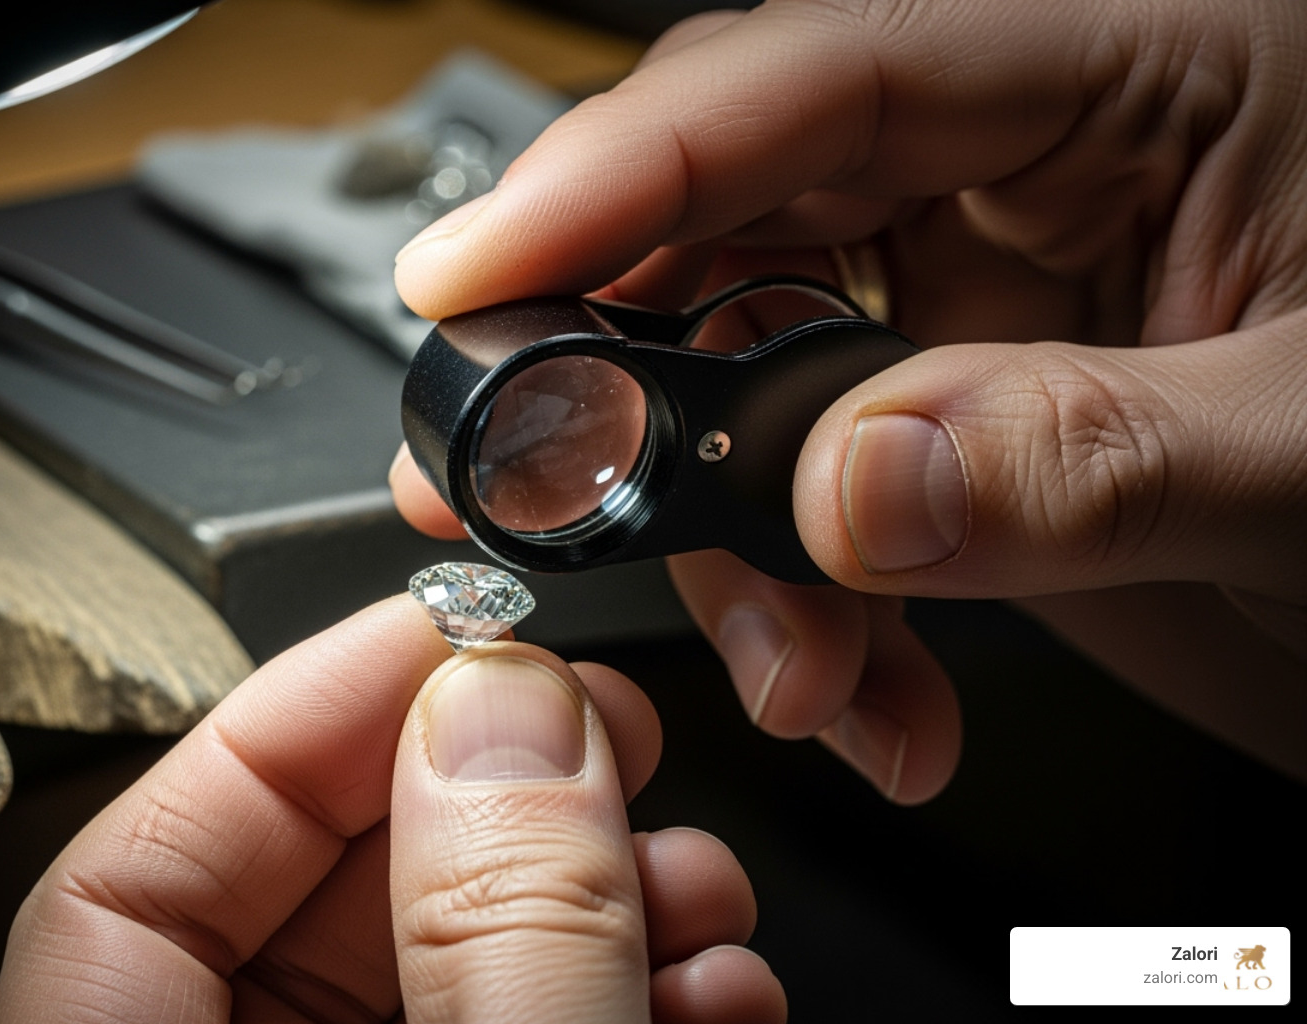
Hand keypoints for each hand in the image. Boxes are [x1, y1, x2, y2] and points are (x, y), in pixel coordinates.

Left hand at [0, 597, 784, 1022]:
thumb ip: (498, 938)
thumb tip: (507, 720)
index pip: (141, 875)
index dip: (292, 721)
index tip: (444, 632)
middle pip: (333, 899)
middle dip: (501, 790)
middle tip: (606, 726)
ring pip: (460, 961)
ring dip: (606, 893)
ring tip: (696, 881)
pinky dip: (637, 988)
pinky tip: (714, 980)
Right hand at [389, 0, 1306, 788]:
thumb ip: (1092, 456)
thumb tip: (857, 483)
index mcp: (1131, 72)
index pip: (815, 76)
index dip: (619, 171)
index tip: (470, 276)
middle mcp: (1021, 173)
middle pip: (731, 222)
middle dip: (625, 379)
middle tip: (537, 490)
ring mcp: (971, 306)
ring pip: (743, 387)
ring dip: (732, 552)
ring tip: (805, 679)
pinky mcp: (948, 423)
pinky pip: (804, 499)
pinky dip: (801, 616)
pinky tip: (866, 696)